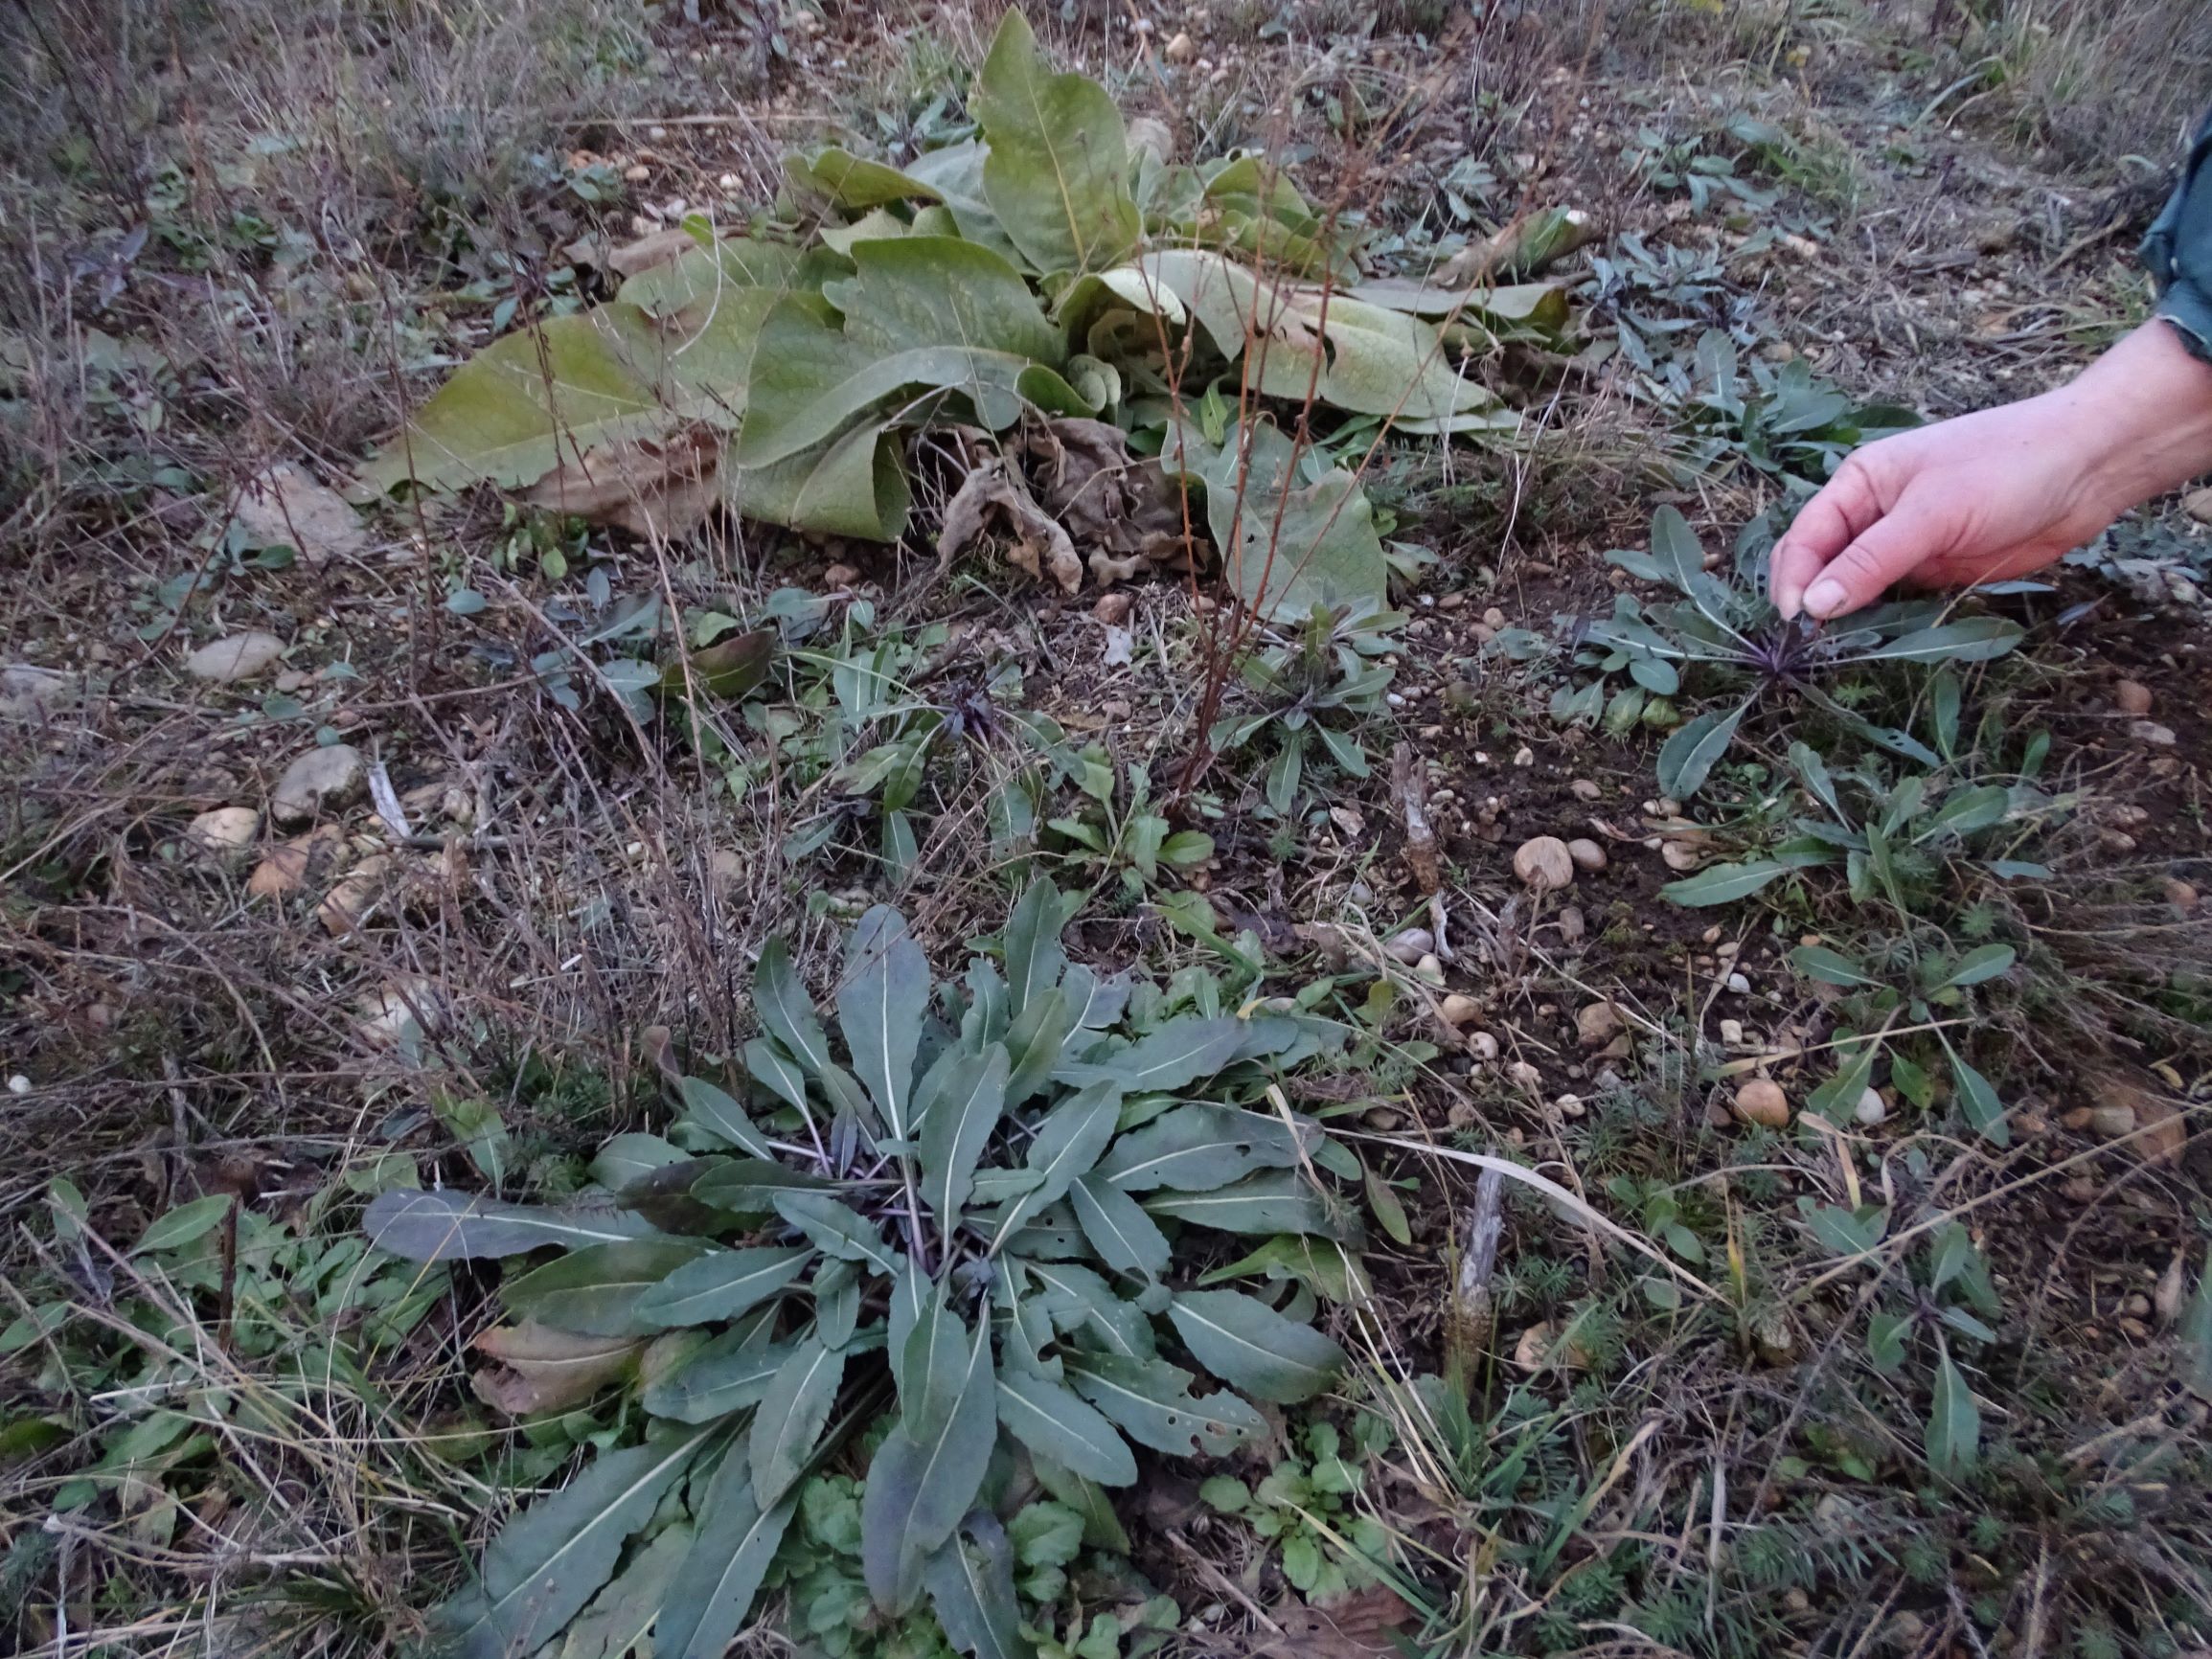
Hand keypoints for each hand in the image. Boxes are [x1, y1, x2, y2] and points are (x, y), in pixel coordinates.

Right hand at [1773, 321, 2211, 619]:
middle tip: (1810, 645)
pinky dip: (1883, 624)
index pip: (1807, 536)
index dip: (1794, 578)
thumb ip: (1871, 560)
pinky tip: (1877, 644)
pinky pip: (1895, 602)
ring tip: (1839, 653)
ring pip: (1856, 589)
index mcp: (1860, 483)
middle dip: (1812, 600)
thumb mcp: (1932, 512)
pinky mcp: (1934, 570)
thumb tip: (1814, 606)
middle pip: (1821, 565)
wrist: (2087, 469)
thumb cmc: (2006, 467)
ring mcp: (1904, 544)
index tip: (1796, 621)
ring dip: (1847, 619)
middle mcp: (1873, 514)